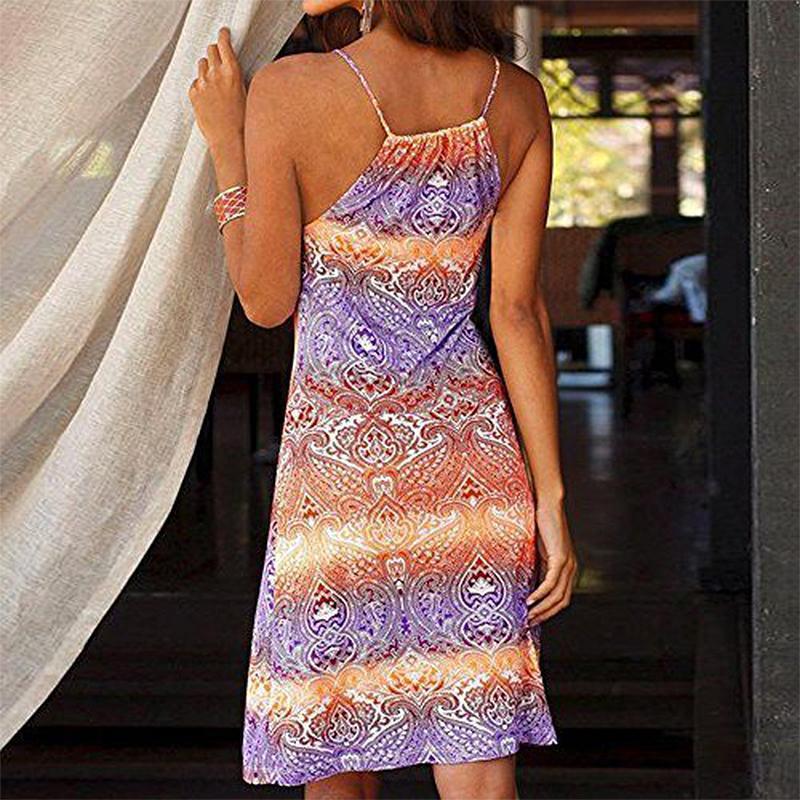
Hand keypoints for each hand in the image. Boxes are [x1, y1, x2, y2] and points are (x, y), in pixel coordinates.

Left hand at [188, 27, 246, 151]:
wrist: (230, 140)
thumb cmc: (242, 121)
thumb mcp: (246, 94)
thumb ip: (234, 76)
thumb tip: (229, 67)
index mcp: (232, 72)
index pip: (223, 43)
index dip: (223, 35)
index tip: (223, 33)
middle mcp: (215, 74)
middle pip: (210, 50)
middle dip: (215, 52)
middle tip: (219, 60)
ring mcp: (202, 83)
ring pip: (202, 64)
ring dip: (207, 68)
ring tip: (215, 83)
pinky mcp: (193, 94)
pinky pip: (195, 82)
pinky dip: (201, 86)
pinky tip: (209, 98)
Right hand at [526, 498, 577, 624]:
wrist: (548, 505)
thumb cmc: (542, 525)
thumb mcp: (540, 551)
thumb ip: (538, 566)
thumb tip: (527, 583)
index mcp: (568, 568)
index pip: (562, 597)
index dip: (549, 611)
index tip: (534, 618)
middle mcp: (571, 569)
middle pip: (561, 601)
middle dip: (546, 614)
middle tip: (530, 622)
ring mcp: (568, 564)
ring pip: (557, 595)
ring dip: (542, 608)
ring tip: (529, 615)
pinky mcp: (560, 558)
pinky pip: (551, 583)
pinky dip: (540, 594)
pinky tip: (530, 600)